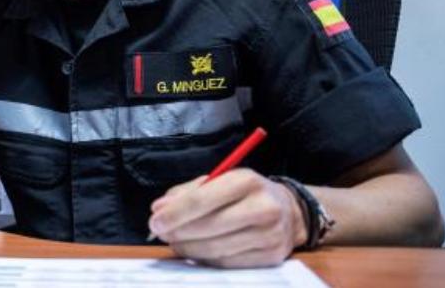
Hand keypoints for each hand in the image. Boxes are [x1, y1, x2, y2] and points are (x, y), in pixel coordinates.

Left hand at [148, 169, 306, 267]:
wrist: (289, 211)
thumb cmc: (244, 193)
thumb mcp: (219, 181)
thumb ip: (186, 193)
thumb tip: (159, 209)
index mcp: (246, 181)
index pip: (203, 200)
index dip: (175, 213)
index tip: (155, 221)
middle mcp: (263, 208)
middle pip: (209, 227)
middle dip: (178, 232)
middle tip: (161, 233)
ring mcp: (270, 235)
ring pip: (216, 248)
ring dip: (188, 248)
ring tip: (175, 242)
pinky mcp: (271, 257)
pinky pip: (228, 263)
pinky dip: (205, 259)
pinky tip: (195, 251)